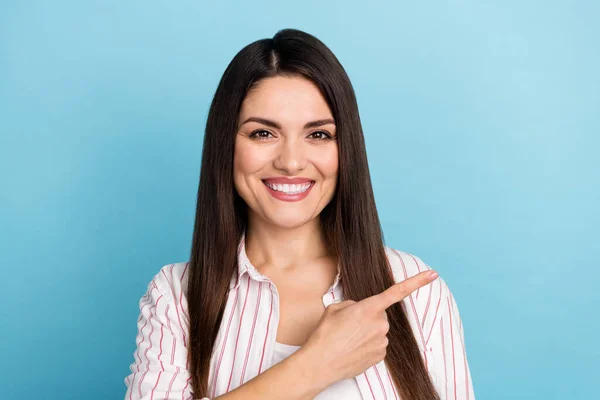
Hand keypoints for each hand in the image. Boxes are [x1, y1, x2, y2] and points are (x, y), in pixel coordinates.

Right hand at [301, 270, 438, 385]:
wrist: (320, 363)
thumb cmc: (325, 334)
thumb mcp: (335, 308)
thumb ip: (353, 305)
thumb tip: (360, 310)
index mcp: (369, 308)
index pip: (397, 291)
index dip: (417, 282)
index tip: (433, 274)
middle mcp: (380, 324)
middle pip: (379, 315)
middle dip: (367, 317)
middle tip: (348, 326)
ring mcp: (382, 342)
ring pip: (377, 331)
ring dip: (365, 333)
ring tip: (347, 339)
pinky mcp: (380, 357)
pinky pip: (376, 345)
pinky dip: (366, 346)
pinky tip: (352, 349)